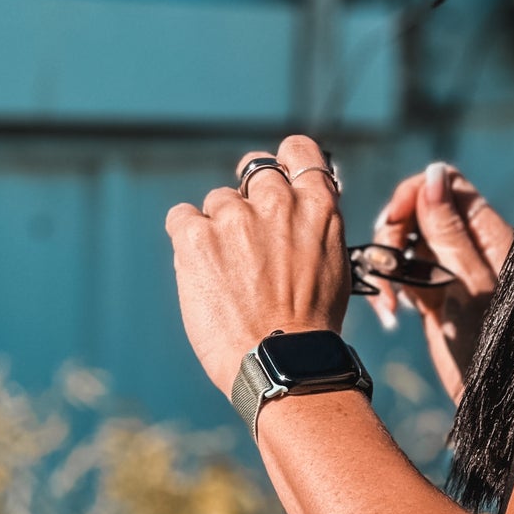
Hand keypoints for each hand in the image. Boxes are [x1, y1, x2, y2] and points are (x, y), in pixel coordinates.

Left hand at [165, 135, 352, 397]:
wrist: (281, 361)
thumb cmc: (310, 324)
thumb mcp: (332, 263)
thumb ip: (313, 227)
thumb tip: (296, 210)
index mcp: (319, 206)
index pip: (299, 151)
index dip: (286, 161)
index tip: (278, 177)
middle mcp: (278, 201)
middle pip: (254, 169)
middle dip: (248, 195)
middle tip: (246, 233)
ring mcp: (235, 217)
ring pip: (218, 200)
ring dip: (220, 226)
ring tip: (229, 272)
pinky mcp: (197, 237)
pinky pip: (181, 216)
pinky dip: (187, 236)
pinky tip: (201, 267)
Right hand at [368, 162, 513, 403]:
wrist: (495, 405)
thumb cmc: (496, 347)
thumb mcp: (469, 285)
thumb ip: (449, 230)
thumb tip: (433, 174)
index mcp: (490, 234)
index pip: (448, 184)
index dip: (414, 194)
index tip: (393, 220)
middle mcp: (472, 247)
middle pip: (420, 209)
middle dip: (394, 231)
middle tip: (388, 268)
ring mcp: (452, 271)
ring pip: (407, 241)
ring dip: (388, 262)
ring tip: (389, 300)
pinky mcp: (435, 297)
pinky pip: (404, 274)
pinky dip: (390, 287)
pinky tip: (391, 313)